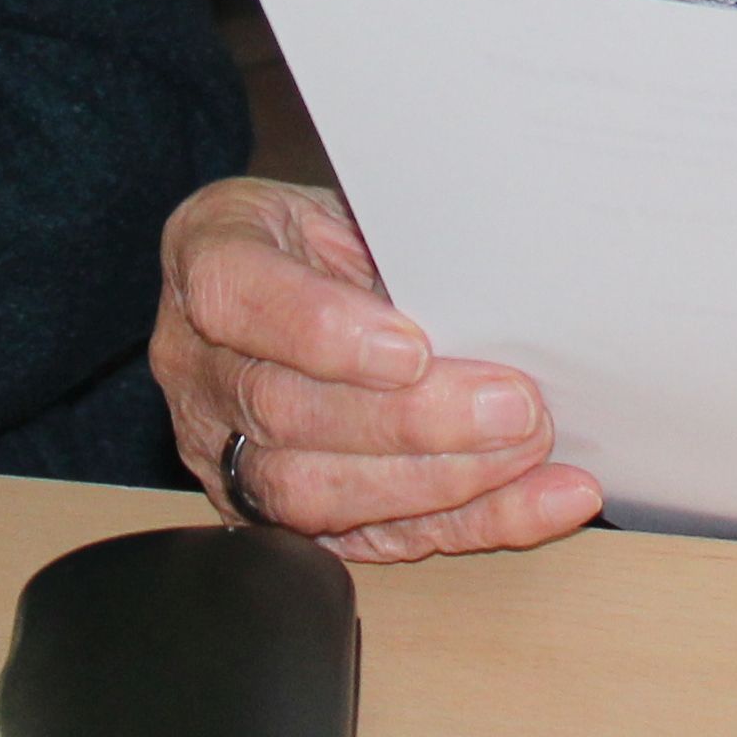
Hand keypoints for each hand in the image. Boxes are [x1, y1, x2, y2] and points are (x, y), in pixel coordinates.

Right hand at [150, 176, 599, 559]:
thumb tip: (494, 289)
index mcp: (207, 257)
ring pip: (314, 491)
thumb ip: (398, 241)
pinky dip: (469, 522)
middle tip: (508, 408)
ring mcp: (225, 449)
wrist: (300, 281)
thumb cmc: (331, 237)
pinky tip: (538, 501)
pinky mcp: (280, 516)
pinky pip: (372, 536)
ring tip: (526, 451)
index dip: (320, 331)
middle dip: (408, 421)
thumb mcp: (352, 199)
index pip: (234, 296)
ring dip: (436, 480)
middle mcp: (198, 364)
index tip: (411, 347)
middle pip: (285, 409)